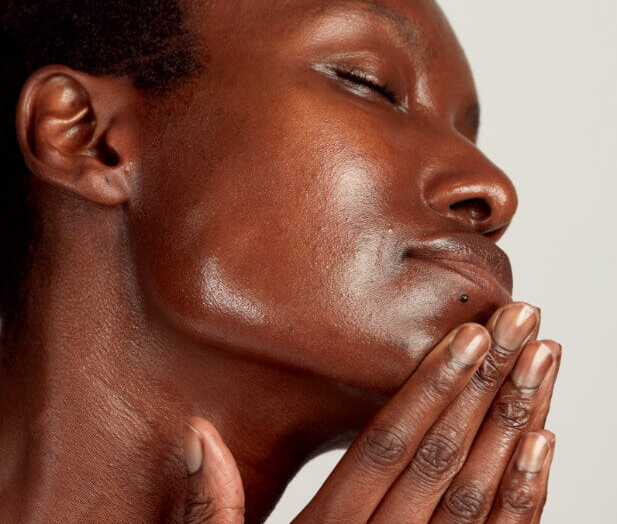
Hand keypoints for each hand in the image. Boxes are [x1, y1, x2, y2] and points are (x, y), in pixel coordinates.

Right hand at [179, 301, 560, 522]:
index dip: (431, 388)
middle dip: (485, 383)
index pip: (386, 448)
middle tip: (519, 320)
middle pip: (441, 458)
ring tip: (542, 359)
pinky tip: (544, 442)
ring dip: (515, 423)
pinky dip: (527, 495)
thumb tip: (198, 433)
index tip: (469, 336)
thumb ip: (211, 507)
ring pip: (480, 495)